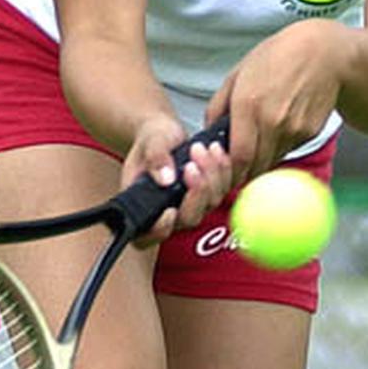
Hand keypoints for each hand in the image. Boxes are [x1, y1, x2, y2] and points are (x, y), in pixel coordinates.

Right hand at [121, 115, 232, 246]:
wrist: (166, 132)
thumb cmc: (151, 140)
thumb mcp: (150, 142)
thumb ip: (155, 159)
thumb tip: (166, 179)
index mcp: (143, 207)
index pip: (146, 236)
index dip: (160, 230)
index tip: (169, 210)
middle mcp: (169, 212)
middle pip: (189, 219)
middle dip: (196, 192)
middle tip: (191, 166)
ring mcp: (192, 206)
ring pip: (211, 203)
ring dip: (210, 175)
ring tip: (200, 149)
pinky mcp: (210, 195)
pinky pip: (224, 189)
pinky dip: (223, 169)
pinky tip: (216, 149)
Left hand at [205, 19, 350, 181]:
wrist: (323, 53)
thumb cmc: (276, 58)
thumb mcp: (237, 74)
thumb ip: (217, 106)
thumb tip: (208, 132)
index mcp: (248, 105)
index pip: (239, 157)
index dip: (230, 172)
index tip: (224, 172)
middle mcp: (272, 121)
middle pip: (256, 167)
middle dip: (243, 173)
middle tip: (236, 166)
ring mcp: (294, 129)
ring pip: (272, 161)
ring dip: (261, 162)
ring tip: (256, 144)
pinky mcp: (309, 132)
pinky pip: (288, 150)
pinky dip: (278, 149)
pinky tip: (277, 129)